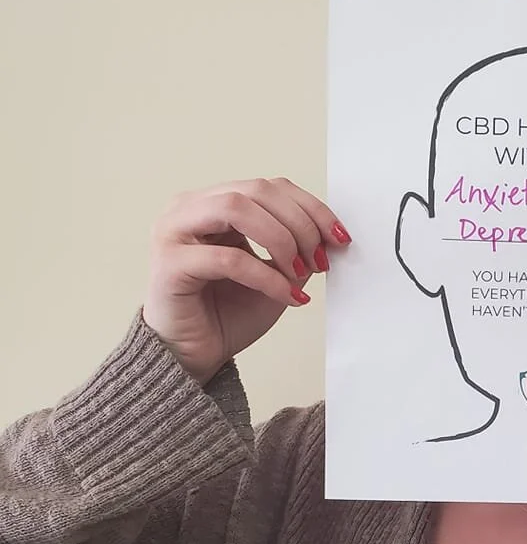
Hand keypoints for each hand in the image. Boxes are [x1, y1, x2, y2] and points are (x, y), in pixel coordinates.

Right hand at [143, 178, 351, 383]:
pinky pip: (228, 259)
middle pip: (255, 190)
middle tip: (319, 260)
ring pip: (235, 208)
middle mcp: (190, 209)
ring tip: (299, 273)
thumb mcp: (277, 276)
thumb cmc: (227, 315)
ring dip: (279, 239)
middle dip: (299, 224)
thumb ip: (297, 250)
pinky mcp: (170, 264)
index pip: (269, 187)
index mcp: (214, 204)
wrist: (192, 357)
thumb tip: (329, 234)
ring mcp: (174, 231)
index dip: (310, 207)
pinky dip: (266, 277)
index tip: (339, 237)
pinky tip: (286, 296)